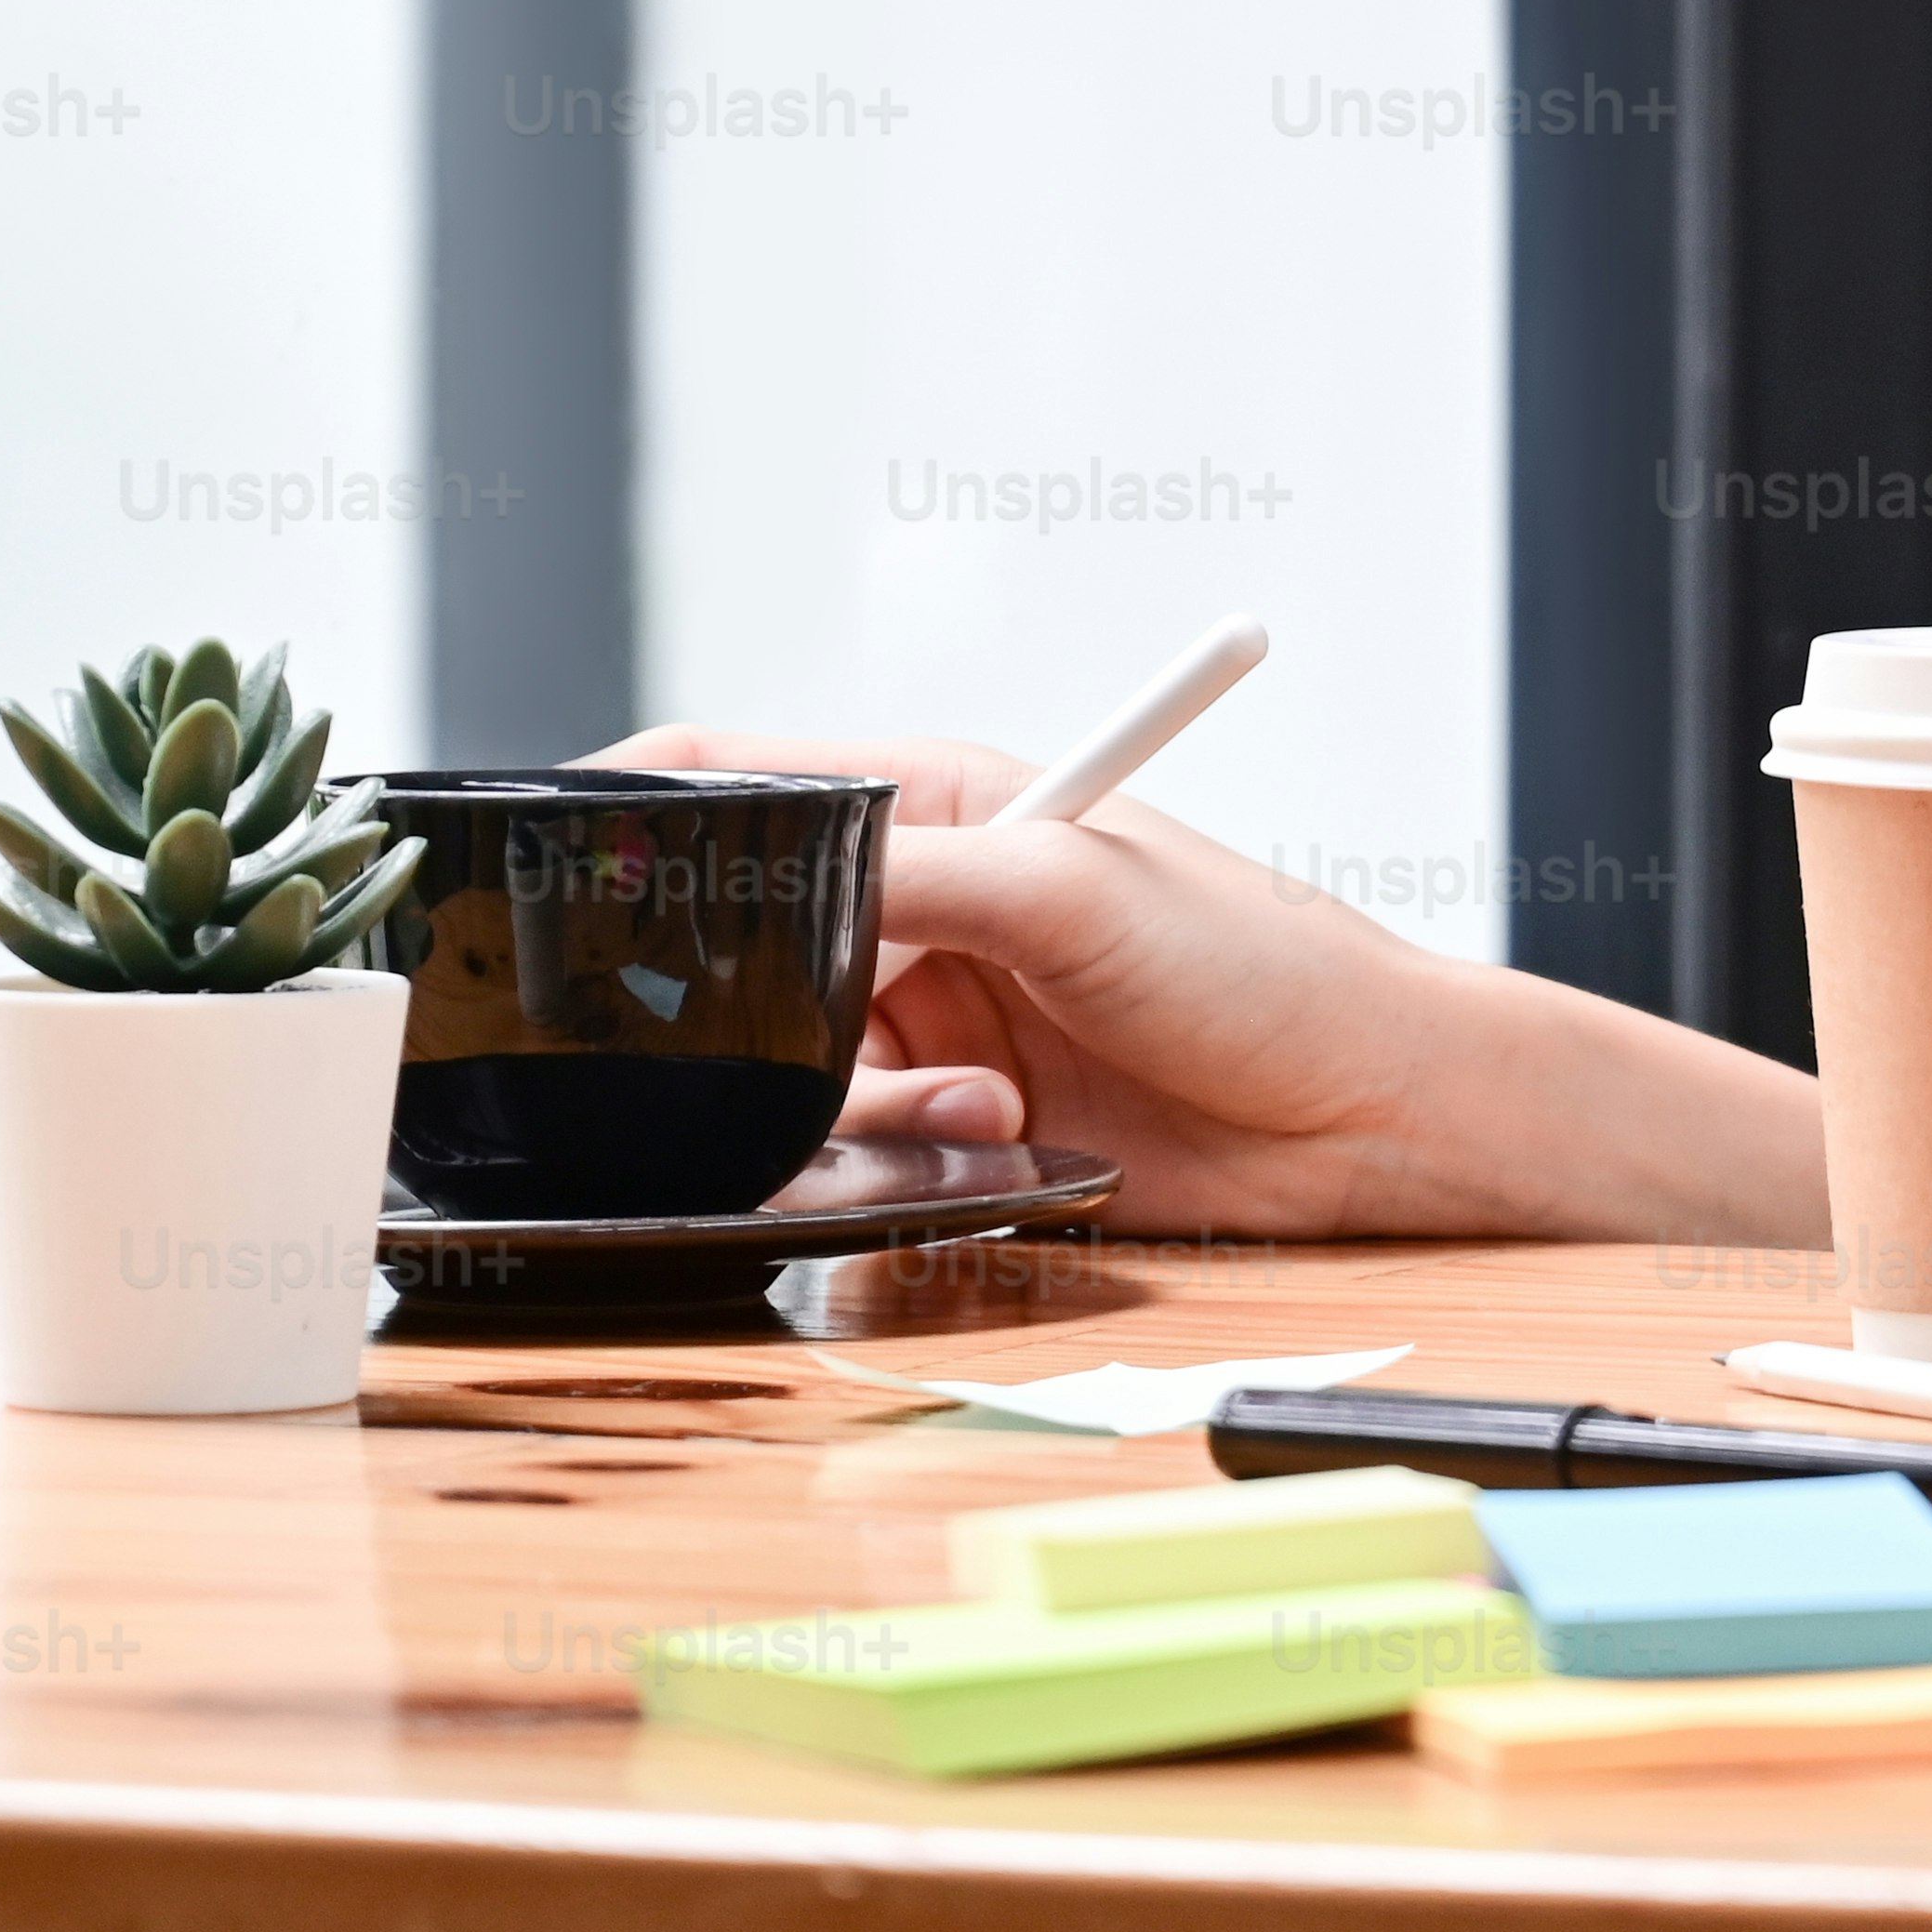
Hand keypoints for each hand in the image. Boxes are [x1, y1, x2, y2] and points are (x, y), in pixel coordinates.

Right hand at [594, 721, 1828, 1243]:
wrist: (1373, 1117)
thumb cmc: (1262, 965)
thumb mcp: (1076, 886)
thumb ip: (912, 871)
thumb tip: (770, 867)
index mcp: (947, 801)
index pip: (748, 776)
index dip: (641, 809)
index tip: (558, 857)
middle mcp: (926, 907)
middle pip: (743, 946)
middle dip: (747, 1005)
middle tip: (800, 1038)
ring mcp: (935, 1020)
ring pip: (785, 1067)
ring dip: (861, 1098)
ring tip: (984, 1100)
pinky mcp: (956, 1127)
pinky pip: (847, 1150)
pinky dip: (899, 1155)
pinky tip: (1002, 1141)